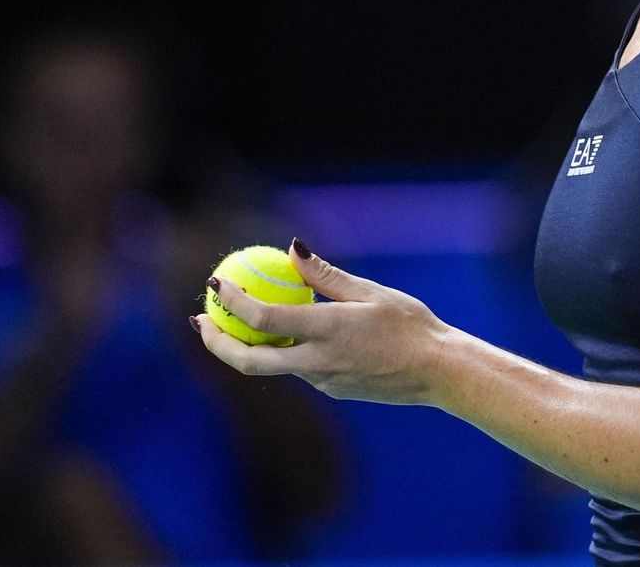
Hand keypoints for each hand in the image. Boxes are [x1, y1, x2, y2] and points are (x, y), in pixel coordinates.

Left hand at [193, 240, 453, 406]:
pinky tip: (282, 333)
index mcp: (328, 331)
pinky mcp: (333, 391)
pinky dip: (281, 350)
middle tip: (200, 320)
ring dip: (245, 346)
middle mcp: (320, 362)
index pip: (265, 318)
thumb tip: (292, 248)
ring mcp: (325, 382)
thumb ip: (326, 275)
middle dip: (216, 343)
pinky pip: (299, 369)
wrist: (439, 373)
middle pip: (250, 361)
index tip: (215, 283)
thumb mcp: (371, 291)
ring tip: (228, 321)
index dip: (232, 301)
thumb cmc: (411, 325)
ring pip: (273, 366)